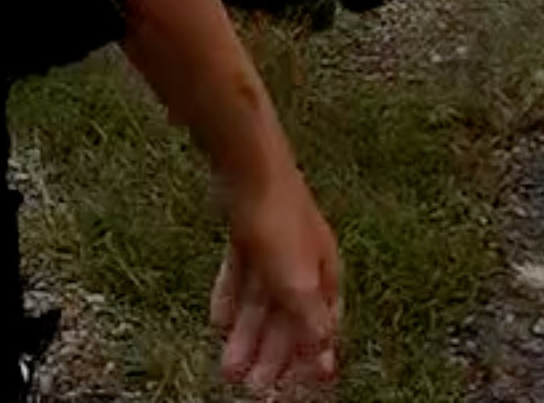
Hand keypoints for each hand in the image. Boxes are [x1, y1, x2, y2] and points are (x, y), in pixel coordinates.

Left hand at [211, 164, 344, 399]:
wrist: (248, 163)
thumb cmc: (280, 219)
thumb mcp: (296, 280)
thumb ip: (310, 319)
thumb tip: (326, 354)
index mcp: (326, 275)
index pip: (321, 329)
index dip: (311, 360)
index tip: (298, 389)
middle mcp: (304, 263)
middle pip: (287, 320)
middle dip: (270, 355)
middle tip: (251, 387)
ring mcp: (275, 247)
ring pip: (260, 302)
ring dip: (246, 336)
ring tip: (228, 366)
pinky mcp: (248, 234)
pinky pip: (240, 276)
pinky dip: (230, 299)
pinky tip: (217, 322)